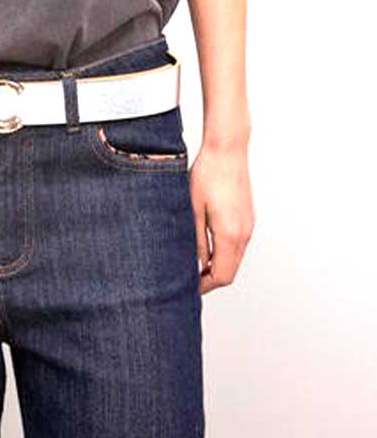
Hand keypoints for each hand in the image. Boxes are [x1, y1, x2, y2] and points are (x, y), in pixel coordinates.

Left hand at [190, 141, 254, 293]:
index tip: (188, 287)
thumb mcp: (192, 209)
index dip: (205, 286)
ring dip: (218, 265)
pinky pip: (238, 244)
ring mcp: (248, 225)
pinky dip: (224, 252)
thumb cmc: (207, 175)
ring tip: (194, 263)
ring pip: (235, 258)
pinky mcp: (247, 217)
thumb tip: (194, 264)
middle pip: (230, 270)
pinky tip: (206, 245)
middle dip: (211, 279)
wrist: (227, 151)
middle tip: (189, 279)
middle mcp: (244, 233)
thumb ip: (195, 240)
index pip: (222, 275)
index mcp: (230, 234)